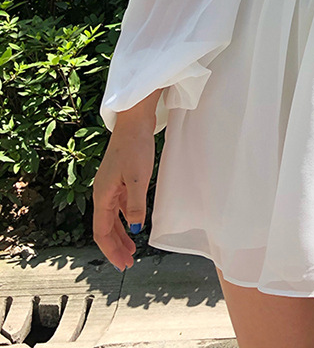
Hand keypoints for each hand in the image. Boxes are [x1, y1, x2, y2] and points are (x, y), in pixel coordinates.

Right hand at [92, 121, 154, 271]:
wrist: (134, 122)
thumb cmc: (135, 147)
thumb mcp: (138, 178)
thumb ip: (135, 205)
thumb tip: (135, 228)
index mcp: (102, 195)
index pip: (101, 232)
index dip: (111, 250)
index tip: (122, 264)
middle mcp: (102, 193)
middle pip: (105, 227)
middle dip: (115, 247)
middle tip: (127, 263)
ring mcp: (110, 185)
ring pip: (112, 217)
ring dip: (120, 234)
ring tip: (131, 249)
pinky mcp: (119, 178)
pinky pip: (118, 206)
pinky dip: (125, 218)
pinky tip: (133, 223)